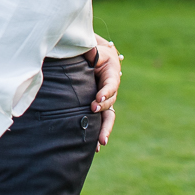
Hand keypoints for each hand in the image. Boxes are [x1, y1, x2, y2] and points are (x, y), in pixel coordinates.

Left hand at [88, 35, 123, 150]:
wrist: (94, 57)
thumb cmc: (91, 51)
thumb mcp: (91, 48)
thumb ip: (89, 49)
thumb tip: (83, 47)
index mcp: (111, 73)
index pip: (111, 84)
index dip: (105, 92)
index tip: (96, 99)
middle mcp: (110, 89)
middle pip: (111, 102)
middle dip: (103, 109)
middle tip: (93, 110)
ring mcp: (106, 100)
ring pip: (108, 116)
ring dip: (104, 128)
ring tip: (101, 142)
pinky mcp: (98, 108)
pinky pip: (101, 122)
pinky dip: (99, 133)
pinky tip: (95, 148)